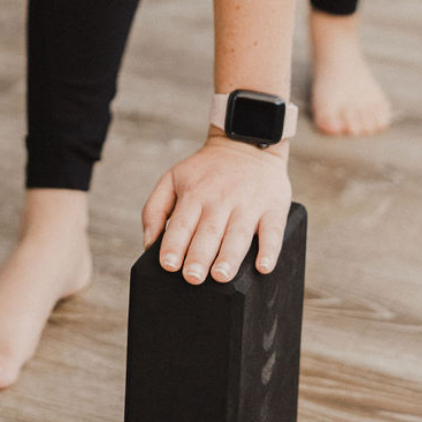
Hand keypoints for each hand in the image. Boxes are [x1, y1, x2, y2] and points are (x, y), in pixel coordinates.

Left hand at [141, 132, 292, 281]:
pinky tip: (264, 267)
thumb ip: (154, 209)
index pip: (181, 224)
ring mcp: (248, 204)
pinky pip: (272, 231)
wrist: (246, 143)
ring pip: (238, 234)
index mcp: (194, 195)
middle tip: (193, 277)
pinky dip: (270, 250)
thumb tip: (148, 244)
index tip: (168, 265)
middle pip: (209, 232)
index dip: (174, 245)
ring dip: (230, 256)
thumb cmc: (205, 171)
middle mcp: (220, 200)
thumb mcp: (173, 178)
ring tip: (221, 276)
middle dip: (200, 256)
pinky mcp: (273, 208)